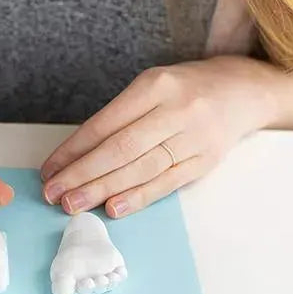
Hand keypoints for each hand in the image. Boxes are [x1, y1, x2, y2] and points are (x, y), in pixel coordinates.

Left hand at [40, 56, 282, 217]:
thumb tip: (76, 156)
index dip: (73, 150)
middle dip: (81, 174)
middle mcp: (176, 110)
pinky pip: (166, 183)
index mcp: (155, 85)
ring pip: (140, 168)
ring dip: (103, 190)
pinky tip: (114, 208)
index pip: (105, 123)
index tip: (49, 169)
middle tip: (52, 194)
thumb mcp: (152, 87)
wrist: (244, 90)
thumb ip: (120, 116)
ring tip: (73, 204)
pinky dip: (138, 197)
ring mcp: (194, 137)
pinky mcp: (205, 161)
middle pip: (120, 148)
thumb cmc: (186, 90)